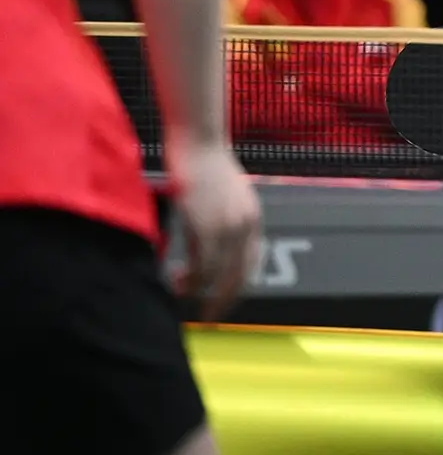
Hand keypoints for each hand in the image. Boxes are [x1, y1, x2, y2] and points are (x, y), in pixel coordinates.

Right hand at [169, 142, 261, 320]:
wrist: (199, 140)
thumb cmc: (206, 165)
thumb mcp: (224, 197)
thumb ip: (225, 221)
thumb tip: (211, 246)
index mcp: (253, 220)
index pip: (251, 265)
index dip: (237, 288)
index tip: (224, 301)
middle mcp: (245, 226)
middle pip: (238, 277)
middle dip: (223, 299)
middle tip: (210, 315)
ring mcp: (226, 227)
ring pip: (216, 274)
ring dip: (199, 290)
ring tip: (184, 296)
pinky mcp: (205, 224)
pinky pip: (200, 264)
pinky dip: (189, 278)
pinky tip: (177, 281)